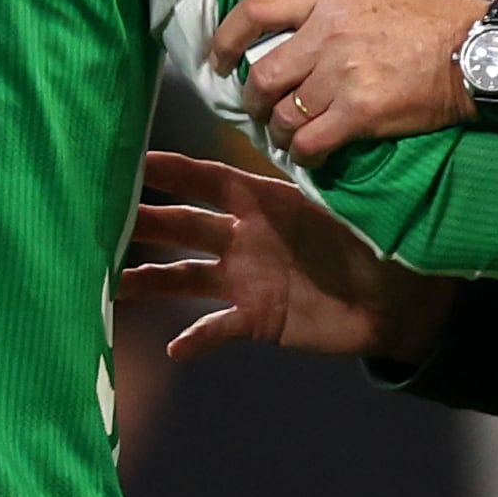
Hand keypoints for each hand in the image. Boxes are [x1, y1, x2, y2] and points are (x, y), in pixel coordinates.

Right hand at [117, 151, 456, 361]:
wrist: (397, 302)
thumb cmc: (376, 243)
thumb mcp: (348, 209)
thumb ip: (317, 188)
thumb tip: (304, 148)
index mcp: (265, 201)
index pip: (210, 180)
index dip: (172, 171)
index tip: (132, 160)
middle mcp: (245, 237)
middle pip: (185, 225)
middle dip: (144, 220)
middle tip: (100, 218)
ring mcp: (246, 280)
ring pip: (186, 276)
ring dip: (150, 279)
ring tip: (112, 286)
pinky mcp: (256, 320)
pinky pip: (219, 328)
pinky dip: (198, 339)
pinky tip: (176, 348)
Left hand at [208, 0, 485, 162]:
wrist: (480, 52)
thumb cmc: (439, 18)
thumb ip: (336, 6)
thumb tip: (306, 24)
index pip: (257, 9)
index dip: (227, 37)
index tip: (217, 58)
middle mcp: (328, 32)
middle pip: (262, 74)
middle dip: (253, 101)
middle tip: (260, 111)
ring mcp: (342, 74)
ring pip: (283, 115)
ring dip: (279, 133)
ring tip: (287, 138)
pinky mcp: (360, 113)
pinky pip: (311, 142)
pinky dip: (304, 155)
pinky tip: (310, 156)